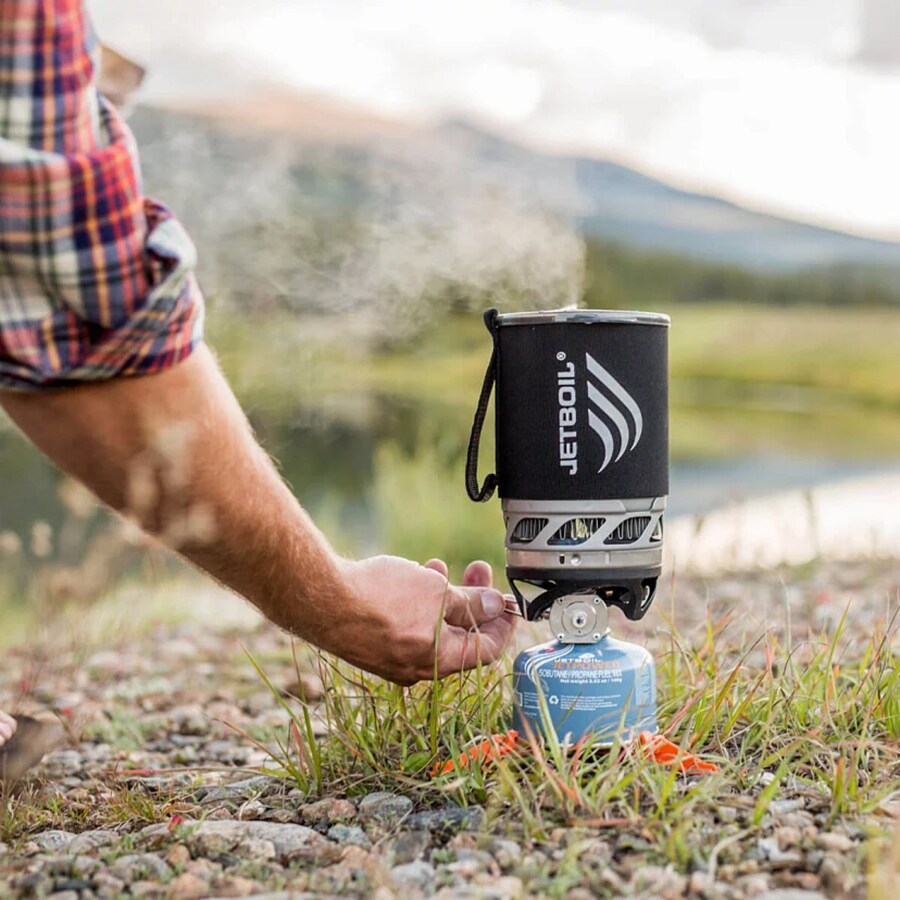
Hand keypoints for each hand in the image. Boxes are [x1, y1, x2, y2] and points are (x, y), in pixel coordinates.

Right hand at [318, 556, 516, 684]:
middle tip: (479, 570)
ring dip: (443, 597)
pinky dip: (418, 605)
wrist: (322, 600)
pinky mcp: (373, 645)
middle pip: (459, 637)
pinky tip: (412, 576)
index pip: (487, 650)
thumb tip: (495, 604)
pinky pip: (406, 628)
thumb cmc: (381, 599)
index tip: (507, 600)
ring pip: (431, 629)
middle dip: (473, 601)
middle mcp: (418, 668)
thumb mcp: (437, 593)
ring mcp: (393, 659)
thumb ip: (470, 601)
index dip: (502, 623)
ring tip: (441, 566)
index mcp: (440, 661)